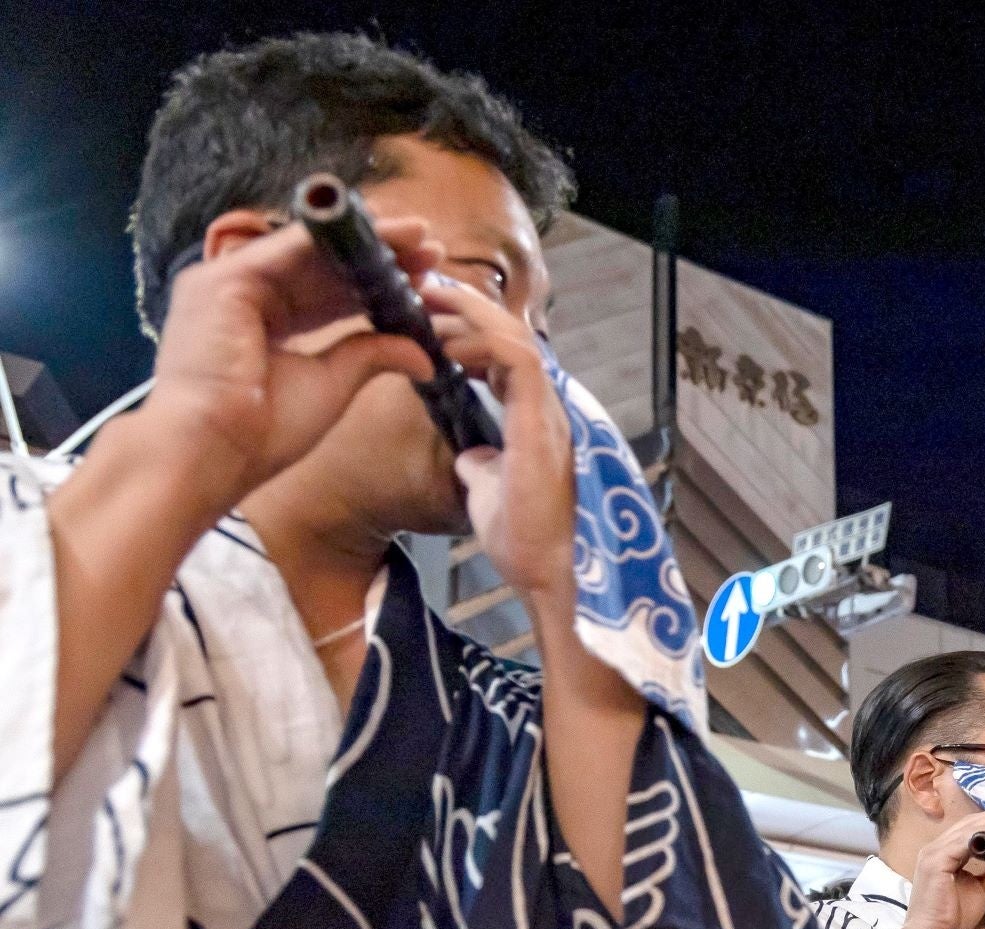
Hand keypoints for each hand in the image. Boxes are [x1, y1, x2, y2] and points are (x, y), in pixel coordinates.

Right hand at [139, 217, 438, 512]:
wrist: (214, 452)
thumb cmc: (263, 432)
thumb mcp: (333, 384)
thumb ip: (371, 356)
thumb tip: (424, 356)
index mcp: (262, 324)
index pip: (326, 295)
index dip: (373, 285)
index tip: (421, 278)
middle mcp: (241, 297)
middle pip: (320, 268)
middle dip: (377, 256)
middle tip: (430, 245)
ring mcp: (226, 284)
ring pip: (308, 252)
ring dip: (365, 240)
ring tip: (419, 234)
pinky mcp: (222, 280)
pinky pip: (287, 249)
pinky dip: (333, 239)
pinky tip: (379, 233)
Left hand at [424, 279, 576, 606]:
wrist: (547, 572)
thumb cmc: (524, 541)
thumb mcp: (488, 490)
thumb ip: (482, 464)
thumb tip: (471, 455)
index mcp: (534, 420)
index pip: (507, 356)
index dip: (472, 328)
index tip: (433, 315)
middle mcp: (547, 409)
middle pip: (514, 336)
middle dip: (468, 307)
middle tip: (426, 290)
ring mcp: (548, 414)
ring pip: (517, 339)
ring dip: (471, 316)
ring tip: (431, 305)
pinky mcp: (541, 422)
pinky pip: (517, 362)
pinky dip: (482, 344)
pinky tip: (449, 344)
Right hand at [899, 810, 984, 928]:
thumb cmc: (952, 917)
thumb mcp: (982, 891)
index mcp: (946, 853)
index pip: (973, 831)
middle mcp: (937, 848)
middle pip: (971, 825)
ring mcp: (933, 853)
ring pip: (967, 829)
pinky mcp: (934, 861)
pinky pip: (960, 842)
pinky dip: (979, 833)